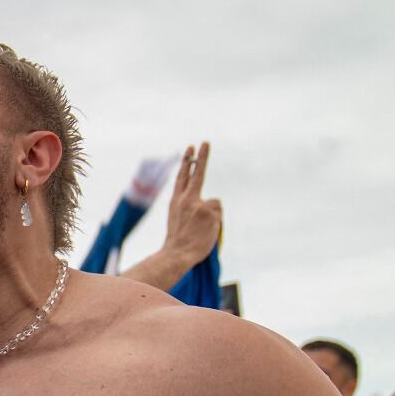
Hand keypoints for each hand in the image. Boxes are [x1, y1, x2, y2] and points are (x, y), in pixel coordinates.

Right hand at [164, 142, 223, 267]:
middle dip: (201, 157)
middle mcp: (186, 199)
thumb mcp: (180, 220)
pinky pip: (219, 214)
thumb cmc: (179, 242)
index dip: (186, 162)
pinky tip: (206, 231)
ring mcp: (198, 203)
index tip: (190, 149)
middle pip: (196, 173)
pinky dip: (216, 223)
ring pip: (214, 204)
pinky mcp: (209, 210)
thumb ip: (193, 207)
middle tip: (205, 142)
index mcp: (176, 201)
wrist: (176, 253)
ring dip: (212, 217)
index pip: (182, 177)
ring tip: (200, 231)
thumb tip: (211, 203)